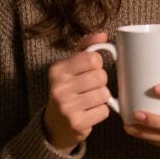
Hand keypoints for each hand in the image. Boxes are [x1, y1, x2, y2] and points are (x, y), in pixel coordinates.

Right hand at [43, 33, 111, 152]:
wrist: (55, 124)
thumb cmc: (67, 90)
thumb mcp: (71, 66)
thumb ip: (86, 48)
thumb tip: (103, 34)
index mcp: (57, 70)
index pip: (93, 58)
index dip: (97, 64)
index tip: (89, 71)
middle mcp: (59, 88)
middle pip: (100, 77)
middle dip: (100, 82)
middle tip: (89, 88)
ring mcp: (67, 107)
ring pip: (104, 94)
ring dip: (102, 97)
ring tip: (89, 100)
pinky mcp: (77, 123)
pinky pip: (104, 111)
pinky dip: (101, 112)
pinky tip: (89, 112)